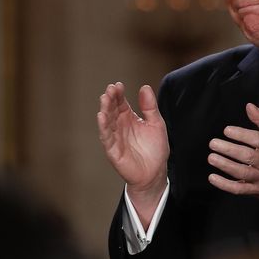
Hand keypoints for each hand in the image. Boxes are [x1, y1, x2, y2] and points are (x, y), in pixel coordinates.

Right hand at [97, 83, 168, 222]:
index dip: (118, 94)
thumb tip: (145, 87)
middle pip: (112, 110)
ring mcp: (115, 137)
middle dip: (110, 99)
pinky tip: (101, 116)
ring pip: (107, 121)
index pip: (121, 103)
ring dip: (105, 110)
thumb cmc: (155, 149)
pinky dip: (103, 127)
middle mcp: (120, 126)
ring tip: (104, 99)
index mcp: (129, 118)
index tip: (118, 85)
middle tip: (110, 90)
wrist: (156, 172)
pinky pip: (106, 137)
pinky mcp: (113, 150)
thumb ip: (150, 107)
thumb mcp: (156, 124)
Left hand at [206, 103, 258, 208]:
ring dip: (225, 165)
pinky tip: (213, 177)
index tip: (227, 130)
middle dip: (228, 149)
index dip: (241, 135)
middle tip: (214, 143)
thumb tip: (249, 107)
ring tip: (212, 157)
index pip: (258, 140)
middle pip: (247, 156)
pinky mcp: (255, 190)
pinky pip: (239, 189)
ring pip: (242, 173)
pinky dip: (225, 185)